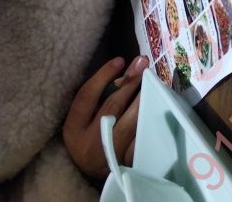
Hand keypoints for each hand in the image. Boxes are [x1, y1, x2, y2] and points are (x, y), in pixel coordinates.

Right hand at [63, 55, 148, 179]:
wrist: (92, 173)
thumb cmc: (87, 137)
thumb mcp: (84, 119)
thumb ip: (100, 96)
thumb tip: (128, 72)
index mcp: (73, 128)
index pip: (86, 96)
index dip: (103, 76)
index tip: (119, 60)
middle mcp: (90, 141)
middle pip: (112, 107)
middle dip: (129, 83)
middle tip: (143, 64)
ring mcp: (110, 153)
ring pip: (130, 123)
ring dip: (143, 99)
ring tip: (153, 80)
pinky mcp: (128, 161)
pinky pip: (141, 137)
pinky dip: (149, 120)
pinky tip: (158, 105)